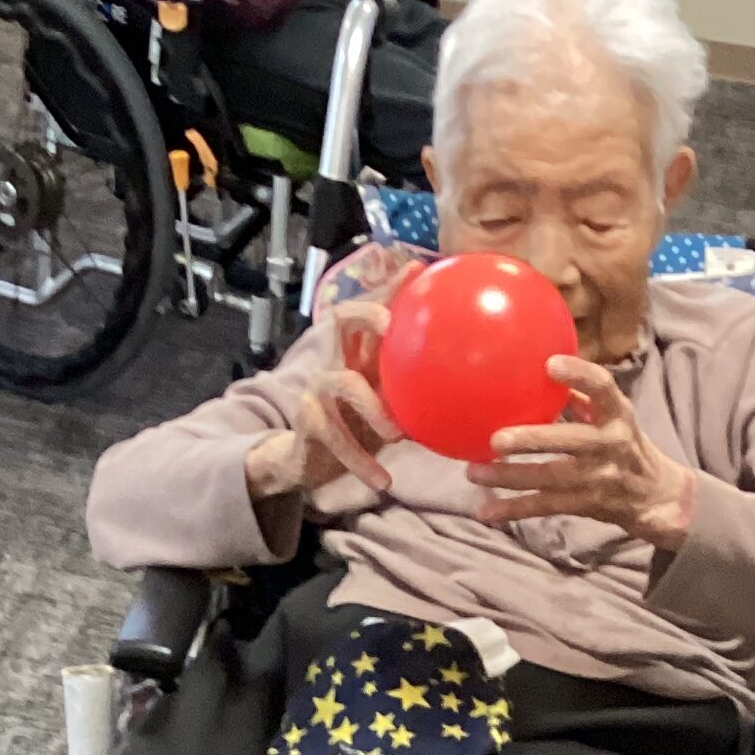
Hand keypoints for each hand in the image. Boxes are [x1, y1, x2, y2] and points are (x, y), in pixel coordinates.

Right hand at [245, 264, 419, 504]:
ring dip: (372, 408)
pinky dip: (362, 462)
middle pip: (340, 321)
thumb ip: (406, 371)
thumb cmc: (352, 422)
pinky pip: (337, 440)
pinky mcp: (308, 423)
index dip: (386, 288)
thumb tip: (451, 352)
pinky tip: (384, 482)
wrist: (303, 461)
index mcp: (351, 350)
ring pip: (344, 386)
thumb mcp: (381, 394)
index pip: (366, 308)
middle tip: (391, 326)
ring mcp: (315, 389)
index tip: (414, 272)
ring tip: (398, 435)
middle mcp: (330, 359)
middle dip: (366, 315)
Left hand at [468, 356, 697, 549]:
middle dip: (532, 440)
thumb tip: (539, 371)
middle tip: (495, 440)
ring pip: (549, 478)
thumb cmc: (625, 444)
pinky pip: (545, 507)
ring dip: (509, 478)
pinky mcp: (585, 504)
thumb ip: (582, 397)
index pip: (603, 388)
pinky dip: (514, 510)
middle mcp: (610, 444)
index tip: (549, 364)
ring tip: (474, 473)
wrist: (656, 495)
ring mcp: (598, 477)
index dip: (578, 376)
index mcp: (617, 414)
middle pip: (569, 441)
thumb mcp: (613, 416)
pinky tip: (486, 511)